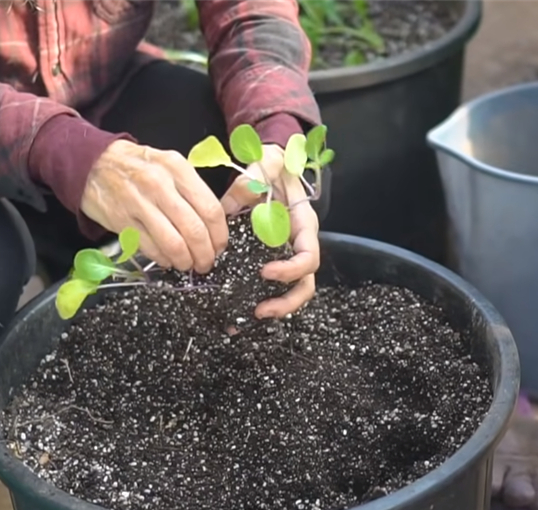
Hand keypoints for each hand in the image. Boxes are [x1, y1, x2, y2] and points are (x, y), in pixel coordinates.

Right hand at [81, 140, 228, 272]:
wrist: (93, 163)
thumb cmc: (137, 166)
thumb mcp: (168, 165)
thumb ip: (191, 189)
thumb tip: (214, 224)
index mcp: (177, 168)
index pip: (210, 208)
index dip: (219, 235)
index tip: (220, 246)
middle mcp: (159, 185)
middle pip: (195, 230)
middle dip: (205, 254)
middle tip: (206, 262)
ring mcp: (138, 203)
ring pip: (174, 244)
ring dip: (185, 261)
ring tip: (187, 264)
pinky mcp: (122, 221)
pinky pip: (151, 249)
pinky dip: (164, 259)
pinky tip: (168, 259)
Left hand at [220, 144, 320, 318]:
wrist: (271, 167)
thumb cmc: (273, 166)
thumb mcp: (265, 164)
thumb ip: (251, 180)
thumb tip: (228, 205)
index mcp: (303, 224)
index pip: (308, 255)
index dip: (291, 269)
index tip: (265, 272)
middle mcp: (299, 244)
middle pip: (306, 282)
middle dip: (287, 301)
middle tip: (261, 310)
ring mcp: (287, 254)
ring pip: (294, 289)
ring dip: (278, 307)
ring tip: (252, 316)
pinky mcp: (272, 258)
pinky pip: (273, 284)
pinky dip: (261, 298)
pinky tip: (239, 310)